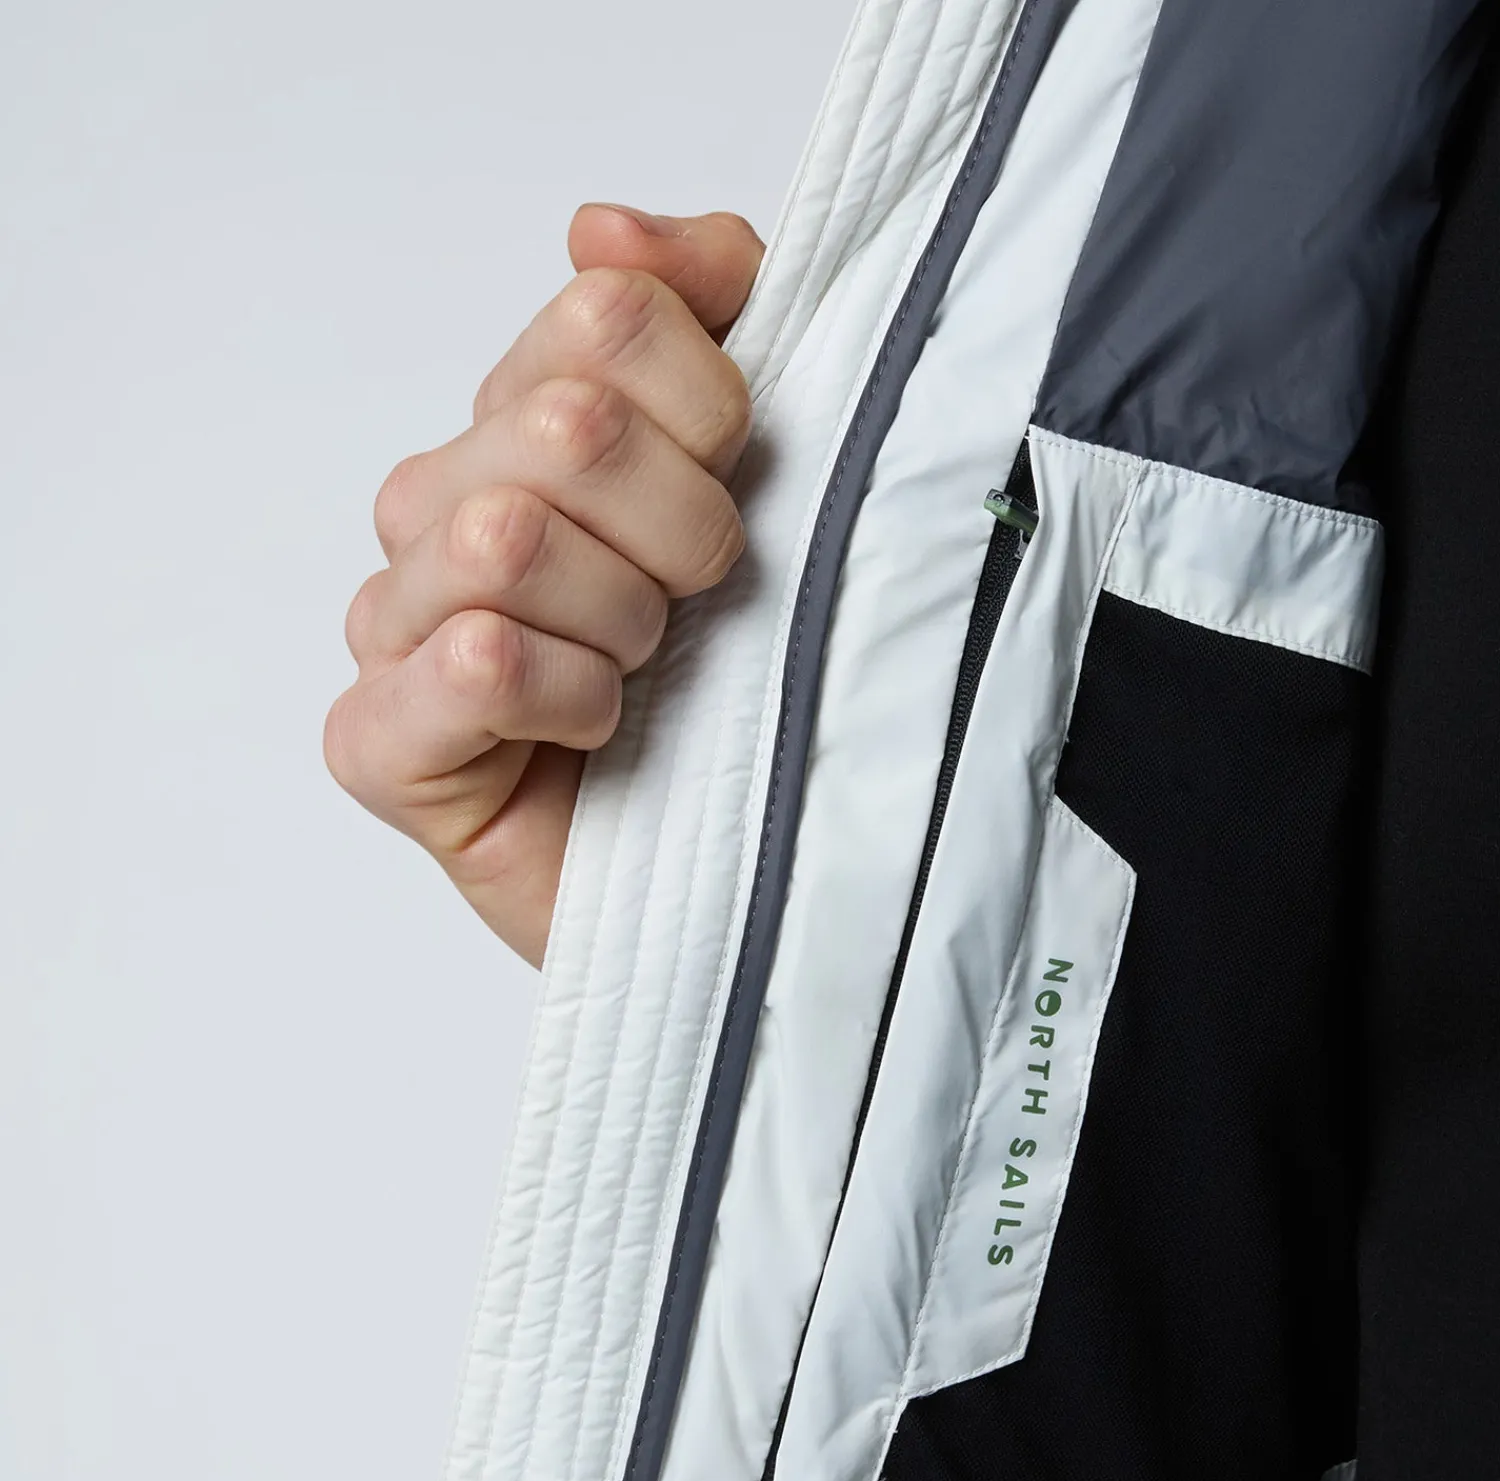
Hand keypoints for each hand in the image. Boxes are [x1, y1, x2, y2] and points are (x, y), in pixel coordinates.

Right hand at [325, 205, 765, 964]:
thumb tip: (605, 227)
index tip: (742, 488)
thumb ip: (717, 305)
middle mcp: (442, 505)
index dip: (710, 405)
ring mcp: (397, 623)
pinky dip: (571, 697)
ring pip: (509, 536)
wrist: (737, 886)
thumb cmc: (743, 692)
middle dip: (681, 529)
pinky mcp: (378, 742)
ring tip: (649, 680)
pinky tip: (600, 737)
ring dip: (625, 623)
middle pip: (561, 423)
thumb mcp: (772, 469)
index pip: (603, 313)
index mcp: (524, 424)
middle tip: (704, 608)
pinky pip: (478, 659)